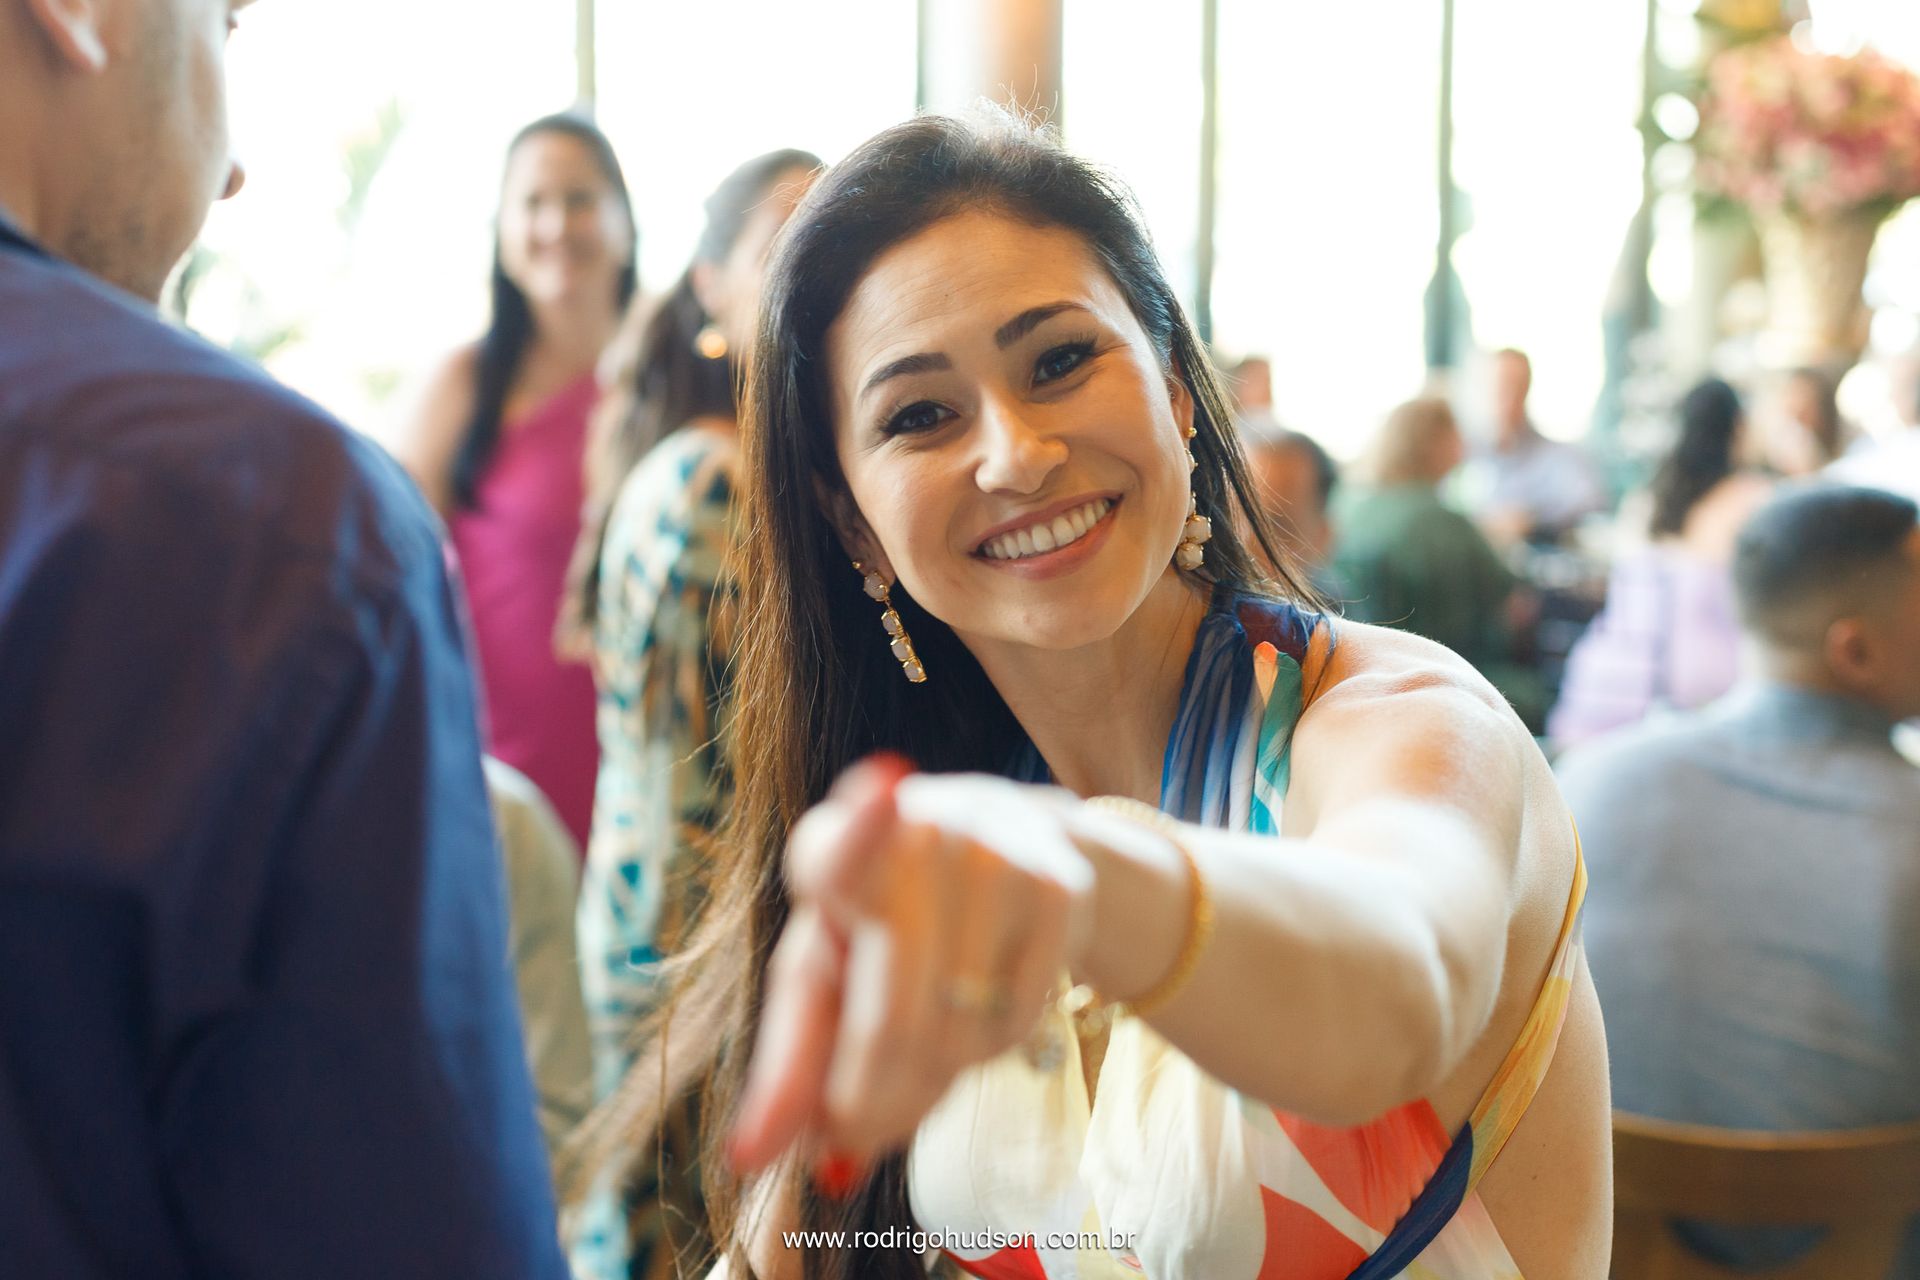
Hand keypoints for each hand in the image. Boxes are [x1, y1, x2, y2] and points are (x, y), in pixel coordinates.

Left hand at [725, 759, 1092, 1185]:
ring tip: (923, 1038)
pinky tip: (980, 1002)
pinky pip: (1016, 1019)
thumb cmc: (882, 925)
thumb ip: (787, 1070)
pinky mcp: (1056, 883)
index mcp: (828, 848)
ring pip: (957, 1031)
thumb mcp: (821, 982)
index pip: (844, 846)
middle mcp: (914, 831)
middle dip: (868, 1100)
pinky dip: (991, 1047)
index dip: (862, 828)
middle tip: (850, 1143)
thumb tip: (748, 1160)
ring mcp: (993, 852)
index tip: (883, 792)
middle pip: (894, 1015)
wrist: (1004, 850)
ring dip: (932, 1076)